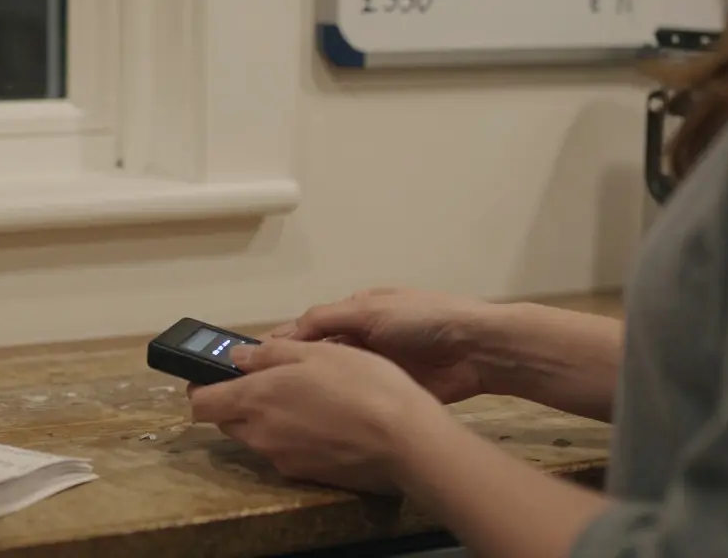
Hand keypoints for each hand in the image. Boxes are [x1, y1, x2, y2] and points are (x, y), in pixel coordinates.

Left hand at [187, 339, 447, 494]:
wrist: (404, 439)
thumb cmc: (361, 384)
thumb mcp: (315, 353)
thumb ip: (270, 354)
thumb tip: (238, 357)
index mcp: (254, 400)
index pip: (201, 404)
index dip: (202, 389)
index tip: (213, 376)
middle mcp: (260, 435)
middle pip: (228, 422)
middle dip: (237, 403)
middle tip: (268, 382)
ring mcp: (283, 459)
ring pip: (258, 438)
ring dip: (268, 420)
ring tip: (305, 399)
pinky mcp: (306, 476)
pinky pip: (286, 453)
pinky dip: (294, 437)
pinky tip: (325, 423)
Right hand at [267, 288, 498, 404]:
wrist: (476, 349)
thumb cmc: (422, 320)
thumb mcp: (370, 310)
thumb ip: (327, 319)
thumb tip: (284, 333)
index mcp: (356, 314)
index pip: (310, 328)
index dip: (282, 344)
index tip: (251, 362)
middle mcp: (362, 340)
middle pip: (318, 356)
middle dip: (290, 369)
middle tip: (256, 389)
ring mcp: (376, 368)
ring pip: (334, 380)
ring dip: (310, 390)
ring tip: (276, 406)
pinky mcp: (390, 391)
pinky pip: (355, 397)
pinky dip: (335, 405)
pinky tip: (312, 418)